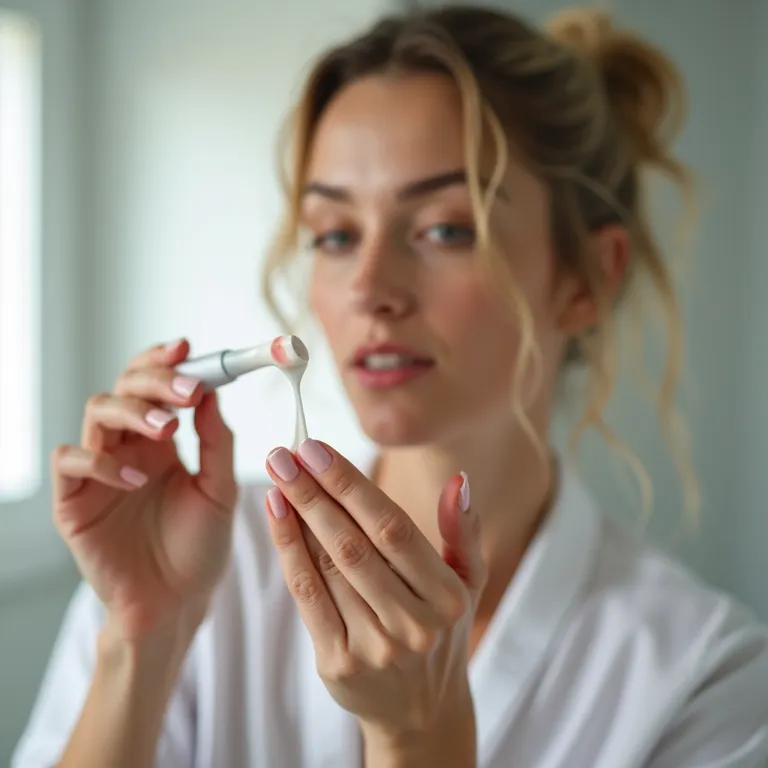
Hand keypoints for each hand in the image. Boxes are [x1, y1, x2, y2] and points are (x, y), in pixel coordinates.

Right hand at [51, 338, 237, 640]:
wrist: (177, 605)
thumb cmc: (200, 548)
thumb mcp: (220, 491)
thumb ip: (217, 442)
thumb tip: (212, 392)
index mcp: (162, 443)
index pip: (154, 386)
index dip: (165, 361)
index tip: (188, 348)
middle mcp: (128, 449)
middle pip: (125, 388)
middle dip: (154, 380)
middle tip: (186, 388)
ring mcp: (99, 472)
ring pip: (98, 414)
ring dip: (132, 411)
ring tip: (168, 428)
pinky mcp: (75, 502)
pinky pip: (72, 463)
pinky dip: (101, 462)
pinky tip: (136, 479)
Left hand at [263, 439, 485, 752]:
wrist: (421, 712)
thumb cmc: (441, 631)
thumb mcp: (466, 584)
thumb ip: (462, 532)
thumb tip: (458, 480)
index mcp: (446, 596)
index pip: (393, 529)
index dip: (352, 486)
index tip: (318, 450)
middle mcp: (413, 623)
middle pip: (354, 546)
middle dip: (315, 494)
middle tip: (285, 455)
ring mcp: (374, 647)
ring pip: (327, 568)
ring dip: (297, 518)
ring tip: (278, 478)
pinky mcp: (339, 664)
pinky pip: (307, 597)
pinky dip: (288, 552)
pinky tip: (276, 517)